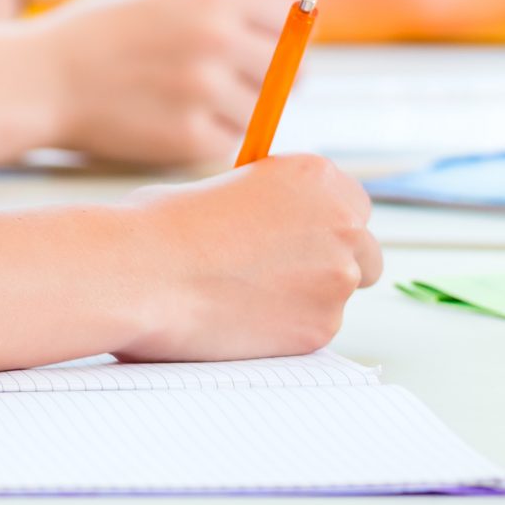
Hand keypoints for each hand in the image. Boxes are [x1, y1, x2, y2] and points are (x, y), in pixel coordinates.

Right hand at [33, 0, 286, 164]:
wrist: (39, 79)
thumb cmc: (97, 37)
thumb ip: (220, 8)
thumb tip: (287, 25)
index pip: (292, 18)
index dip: (281, 36)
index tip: (269, 49)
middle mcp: (217, 37)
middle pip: (293, 70)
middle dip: (272, 80)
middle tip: (234, 86)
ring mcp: (205, 89)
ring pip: (264, 111)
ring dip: (236, 112)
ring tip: (187, 102)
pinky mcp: (191, 136)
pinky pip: (230, 142)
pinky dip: (208, 138)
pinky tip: (169, 122)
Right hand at [115, 153, 382, 362]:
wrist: (142, 274)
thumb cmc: (161, 225)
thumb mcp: (219, 188)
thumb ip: (262, 203)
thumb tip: (267, 224)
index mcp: (315, 176)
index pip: (351, 200)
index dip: (321, 219)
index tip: (297, 231)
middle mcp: (341, 224)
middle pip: (363, 249)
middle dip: (330, 259)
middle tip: (281, 269)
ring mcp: (337, 279)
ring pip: (338, 293)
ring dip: (306, 295)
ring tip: (244, 295)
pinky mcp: (320, 328)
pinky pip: (314, 328)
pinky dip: (286, 327)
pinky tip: (240, 318)